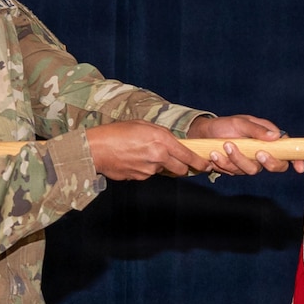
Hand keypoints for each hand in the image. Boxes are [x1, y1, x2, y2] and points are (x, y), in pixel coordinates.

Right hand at [85, 120, 211, 179]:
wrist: (96, 148)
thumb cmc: (118, 132)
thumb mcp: (144, 125)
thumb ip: (163, 135)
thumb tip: (175, 144)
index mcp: (162, 140)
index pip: (188, 156)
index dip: (200, 163)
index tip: (207, 166)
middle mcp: (158, 156)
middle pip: (181, 170)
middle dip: (182, 168)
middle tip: (179, 163)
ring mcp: (149, 170)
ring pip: (163, 171)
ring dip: (159, 166)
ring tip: (143, 153)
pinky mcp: (140, 178)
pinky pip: (149, 174)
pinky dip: (146, 169)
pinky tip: (134, 159)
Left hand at [186, 114, 303, 174]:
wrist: (203, 134)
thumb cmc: (225, 125)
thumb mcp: (240, 122)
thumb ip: (257, 130)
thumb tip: (276, 136)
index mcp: (269, 139)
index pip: (288, 150)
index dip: (296, 160)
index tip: (299, 167)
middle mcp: (262, 153)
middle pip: (276, 166)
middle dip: (268, 162)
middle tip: (258, 153)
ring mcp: (250, 163)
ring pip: (251, 170)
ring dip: (237, 158)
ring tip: (224, 145)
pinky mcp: (236, 169)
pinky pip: (234, 171)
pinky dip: (224, 162)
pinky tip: (214, 153)